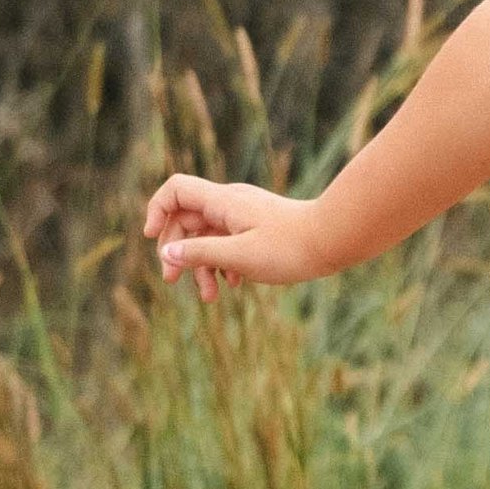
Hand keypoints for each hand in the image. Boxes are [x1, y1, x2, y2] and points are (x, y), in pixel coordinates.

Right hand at [142, 175, 328, 302]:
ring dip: (202, 265)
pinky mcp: (258, 229)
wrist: (337, 240)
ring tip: (209, 297)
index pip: (176, 191)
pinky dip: (225, 263)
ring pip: (209, 237)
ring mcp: (245, 216)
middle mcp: (231, 204)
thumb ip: (201, 254)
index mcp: (223, 202)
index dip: (157, 211)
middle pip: (187, 220)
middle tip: (172, 281)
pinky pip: (229, 242)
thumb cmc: (291, 248)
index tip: (152, 240)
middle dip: (177, 250)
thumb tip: (167, 253)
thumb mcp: (240, 256)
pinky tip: (234, 285)